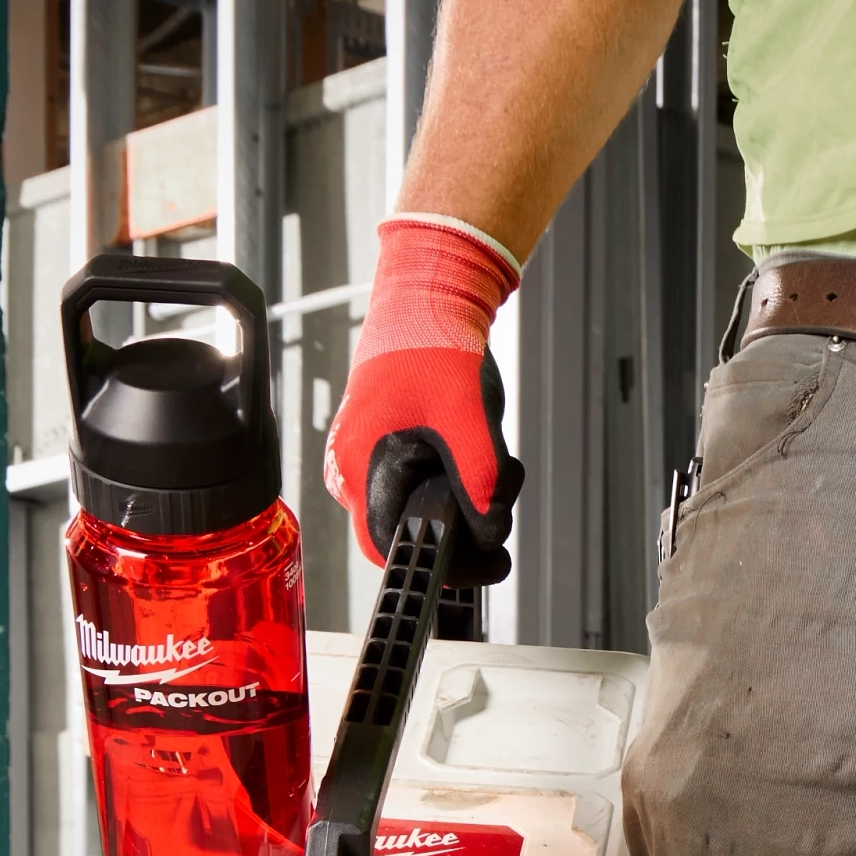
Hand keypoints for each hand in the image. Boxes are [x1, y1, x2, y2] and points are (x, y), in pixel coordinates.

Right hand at [329, 212, 524, 573]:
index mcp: (358, 464)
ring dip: (466, 497)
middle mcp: (354, 467)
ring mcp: (368, 455)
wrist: (430, 293)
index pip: (386, 548)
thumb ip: (480, 481)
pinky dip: (457, 477)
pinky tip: (476, 447)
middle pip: (408, 530)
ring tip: (494, 460)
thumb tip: (491, 531)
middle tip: (501, 501)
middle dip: (463, 524)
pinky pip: (423, 482)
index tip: (480, 563)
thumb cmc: (433, 343)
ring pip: (420, 507)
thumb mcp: (467, 418)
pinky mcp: (387, 444)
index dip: (436, 563)